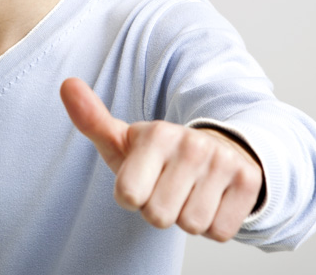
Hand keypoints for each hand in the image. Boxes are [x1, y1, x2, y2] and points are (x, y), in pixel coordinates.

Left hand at [60, 78, 263, 240]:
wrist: (220, 149)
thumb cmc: (161, 155)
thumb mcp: (124, 140)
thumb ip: (91, 119)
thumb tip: (67, 84)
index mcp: (157, 133)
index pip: (128, 196)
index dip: (132, 196)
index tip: (142, 179)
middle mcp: (192, 144)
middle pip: (159, 216)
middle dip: (159, 210)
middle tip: (168, 187)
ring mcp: (223, 162)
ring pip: (191, 225)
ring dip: (187, 217)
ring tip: (189, 192)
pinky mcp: (248, 182)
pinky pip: (220, 231)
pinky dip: (214, 224)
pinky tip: (212, 199)